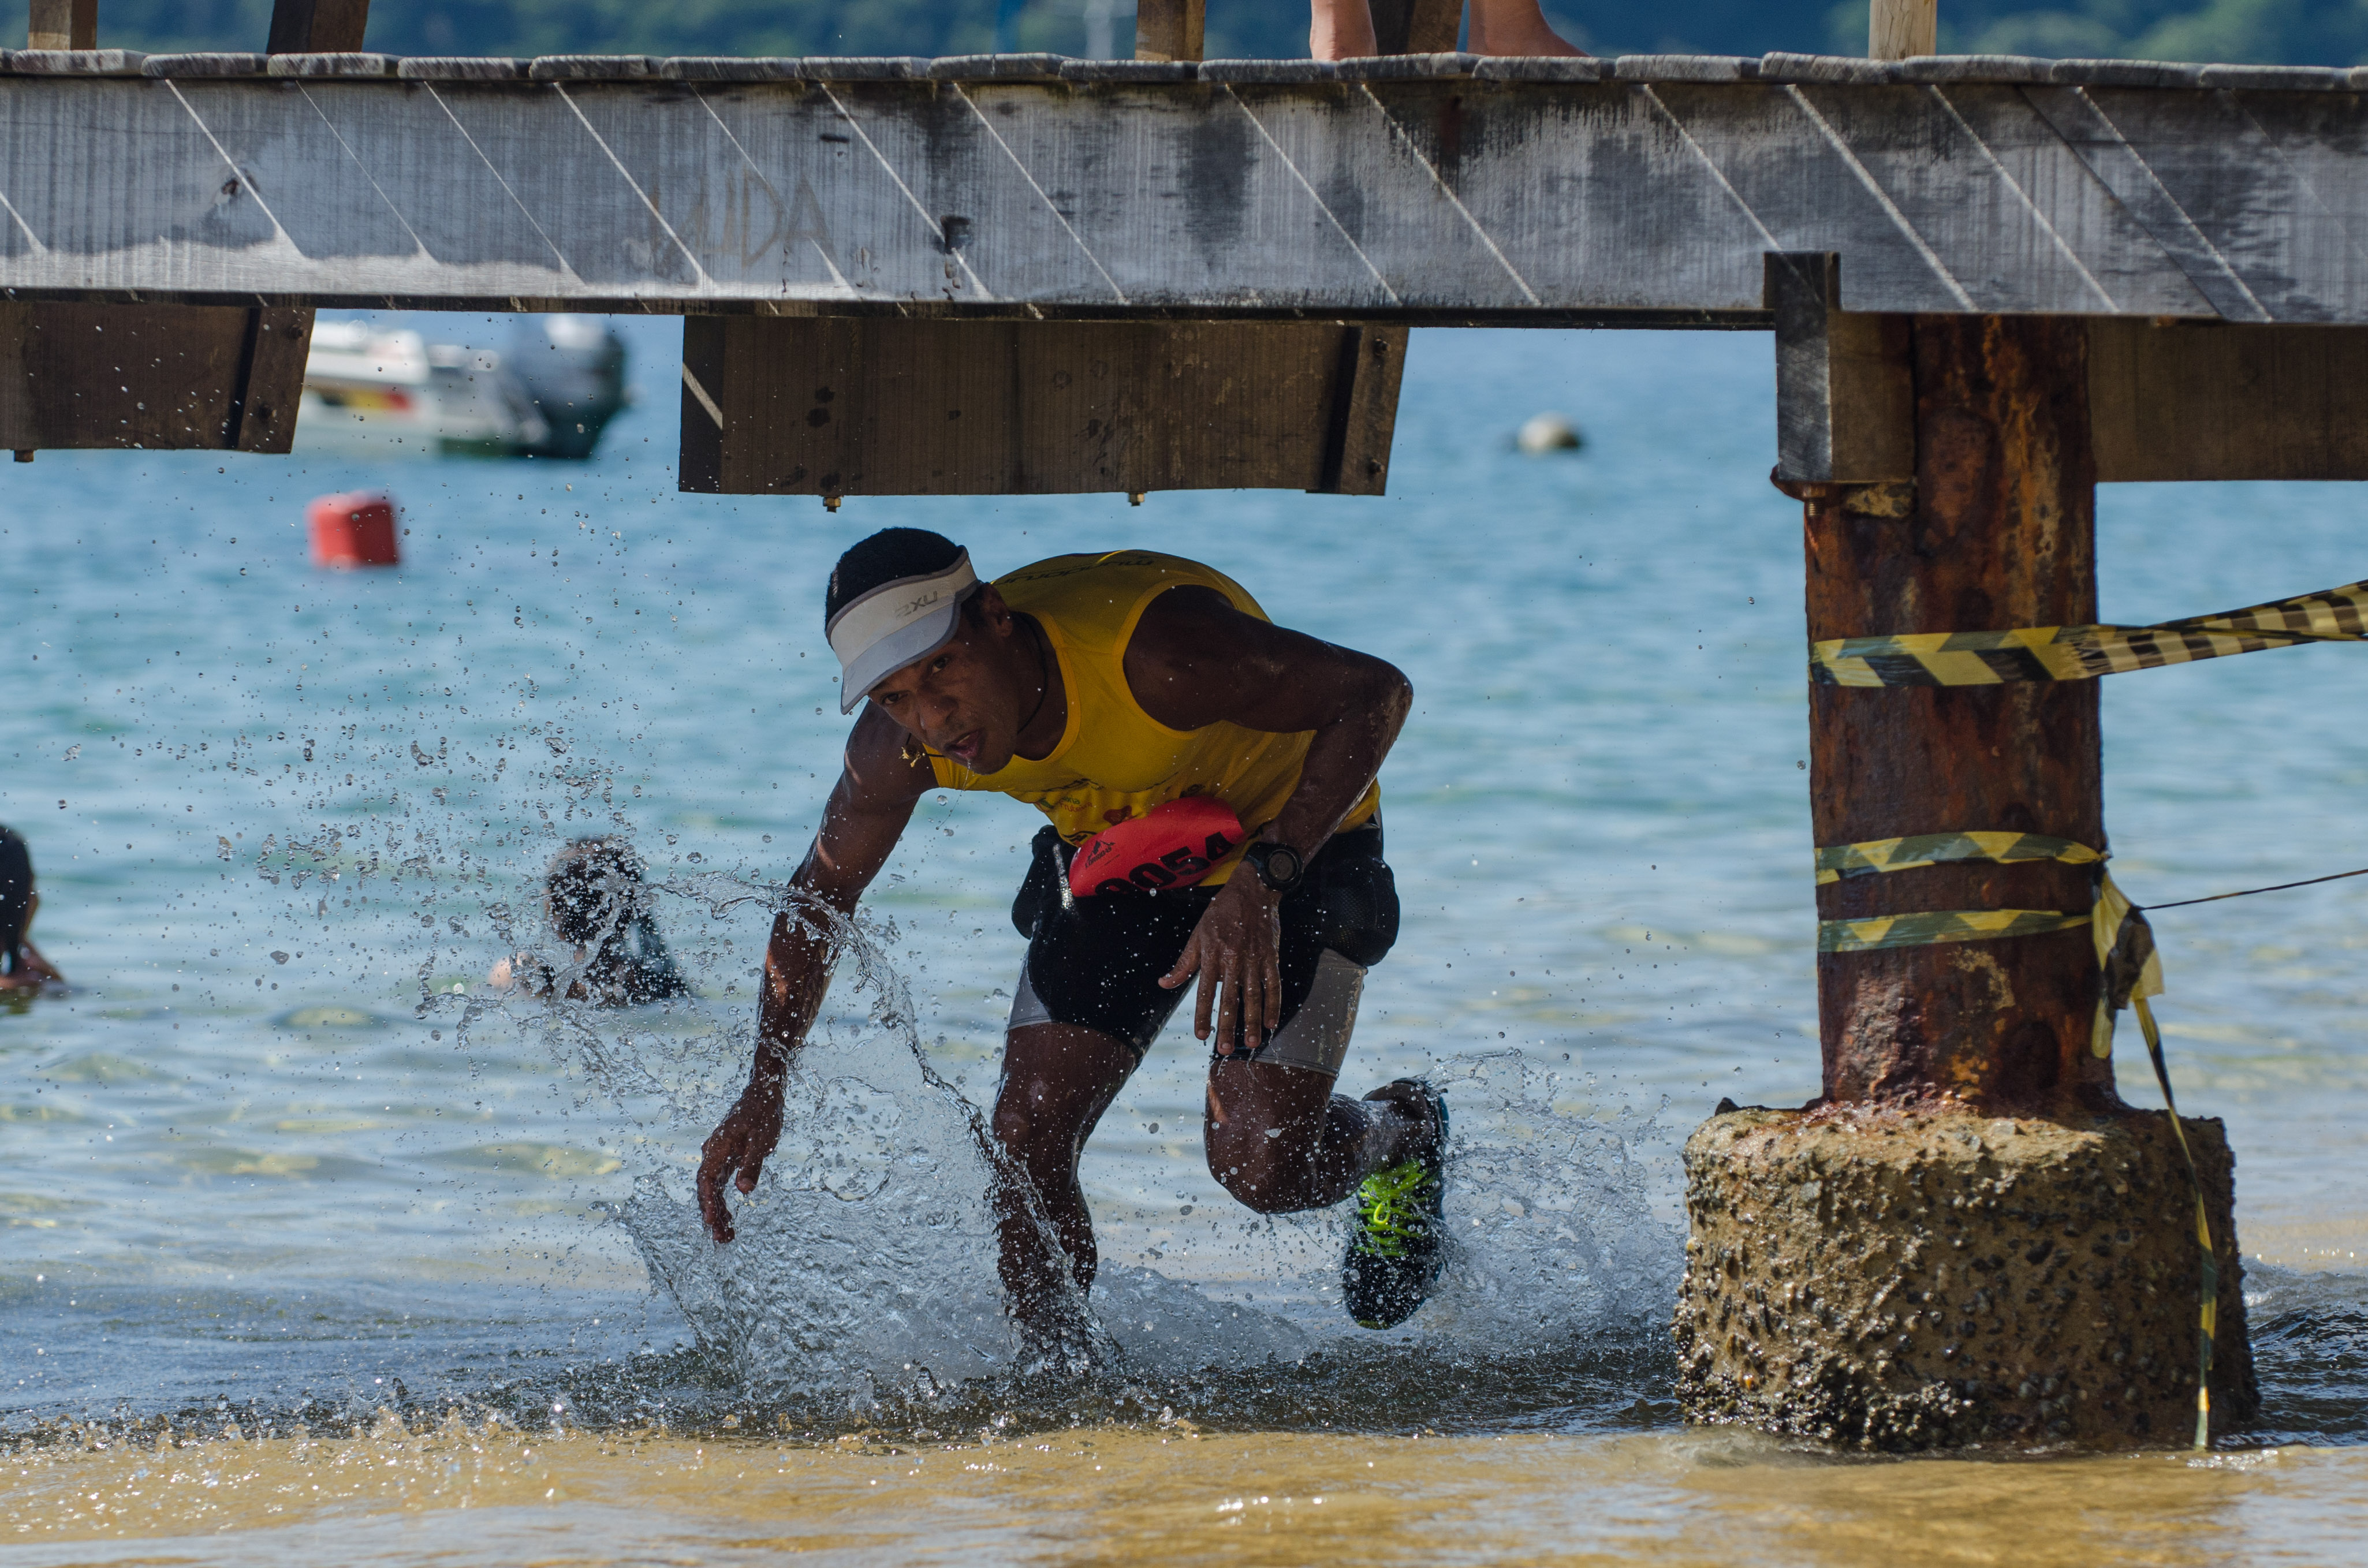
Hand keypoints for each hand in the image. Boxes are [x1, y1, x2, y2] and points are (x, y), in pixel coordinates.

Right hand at [696, 1078, 785, 1242]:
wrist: (764, 1093)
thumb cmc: (763, 1112)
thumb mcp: (762, 1139)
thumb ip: (752, 1164)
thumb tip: (743, 1190)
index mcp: (718, 1148)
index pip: (706, 1179)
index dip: (707, 1201)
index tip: (711, 1220)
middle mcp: (714, 1153)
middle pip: (708, 1188)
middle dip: (713, 1214)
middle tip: (721, 1239)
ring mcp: (720, 1157)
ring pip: (714, 1189)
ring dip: (719, 1211)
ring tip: (726, 1236)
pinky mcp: (729, 1159)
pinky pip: (722, 1184)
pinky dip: (724, 1201)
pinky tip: (729, 1218)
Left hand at [1159, 872, 1281, 1053]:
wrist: (1253, 889)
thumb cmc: (1221, 912)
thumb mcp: (1198, 934)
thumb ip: (1184, 963)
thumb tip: (1164, 983)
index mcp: (1212, 953)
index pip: (1204, 990)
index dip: (1202, 1014)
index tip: (1201, 1035)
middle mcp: (1233, 958)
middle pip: (1230, 997)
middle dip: (1227, 1025)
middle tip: (1224, 1049)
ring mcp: (1255, 957)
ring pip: (1254, 994)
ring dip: (1253, 1020)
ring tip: (1252, 1042)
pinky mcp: (1271, 955)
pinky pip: (1274, 983)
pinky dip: (1273, 1003)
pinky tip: (1272, 1022)